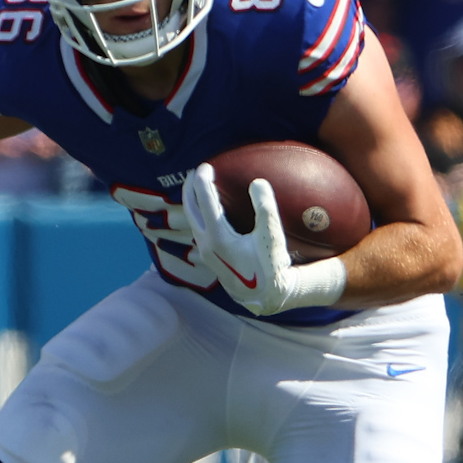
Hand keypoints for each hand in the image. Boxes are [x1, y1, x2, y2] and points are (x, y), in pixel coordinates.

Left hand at [182, 164, 345, 316]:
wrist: (266, 297)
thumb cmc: (271, 266)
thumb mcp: (272, 236)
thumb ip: (265, 208)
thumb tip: (257, 182)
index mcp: (218, 237)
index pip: (204, 201)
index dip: (203, 180)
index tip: (206, 165)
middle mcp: (206, 244)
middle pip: (190, 209)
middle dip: (190, 188)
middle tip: (195, 171)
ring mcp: (205, 252)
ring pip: (192, 221)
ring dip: (192, 202)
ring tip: (197, 187)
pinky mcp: (209, 257)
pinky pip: (198, 229)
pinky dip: (198, 214)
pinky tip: (207, 211)